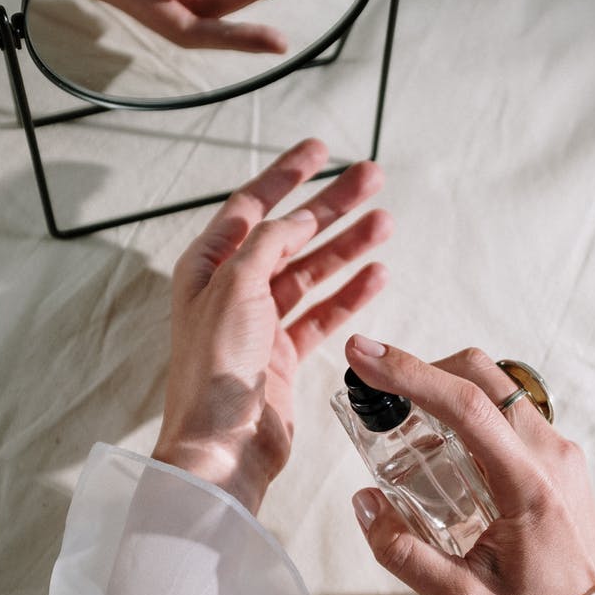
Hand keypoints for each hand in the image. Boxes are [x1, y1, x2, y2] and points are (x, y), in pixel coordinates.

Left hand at [152, 139, 389, 511]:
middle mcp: (234, 290)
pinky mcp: (286, 355)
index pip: (251, 207)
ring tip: (386, 222)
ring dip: (348, 247)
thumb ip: (268, 246)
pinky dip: (350, 294)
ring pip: (313, 272)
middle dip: (332, 206)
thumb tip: (297, 221)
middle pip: (291, 235)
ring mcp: (262, 323)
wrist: (223, 445)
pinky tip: (377, 274)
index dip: (285, 175)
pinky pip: (325, 314)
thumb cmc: (214, 369)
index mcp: (208, 268)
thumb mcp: (235, 288)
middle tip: (372, 179)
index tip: (320, 149)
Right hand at [346, 339, 594, 594]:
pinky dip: (471, 410)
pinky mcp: (559, 453)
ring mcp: (560, 449)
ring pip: (497, 386)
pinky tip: (446, 451)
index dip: (410, 373)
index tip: (362, 355)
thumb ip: (404, 555)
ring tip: (410, 429)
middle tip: (380, 393)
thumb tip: (363, 502)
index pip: (467, 407)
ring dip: (448, 389)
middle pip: (483, 375)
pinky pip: (510, 410)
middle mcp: (551, 454)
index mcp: (529, 485)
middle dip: (424, 369)